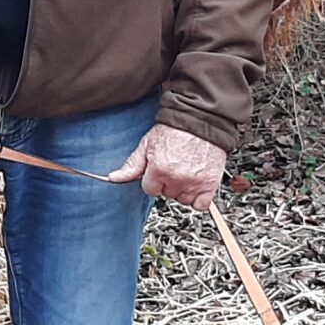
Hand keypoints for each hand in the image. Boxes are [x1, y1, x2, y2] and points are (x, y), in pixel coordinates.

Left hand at [110, 123, 227, 210]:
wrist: (201, 120)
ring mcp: (194, 183)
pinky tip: (196, 183)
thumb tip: (114, 178)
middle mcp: (176, 178)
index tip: (160, 169)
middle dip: (169, 183)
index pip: (150, 190)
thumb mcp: (147, 144)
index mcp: (159, 170)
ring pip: (183, 200)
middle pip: (167, 195)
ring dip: (184, 190)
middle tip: (175, 166)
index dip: (154, 179)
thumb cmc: (175, 129)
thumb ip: (132, 165)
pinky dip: (198, 198)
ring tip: (187, 172)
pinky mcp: (210, 184)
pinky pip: (200, 205)